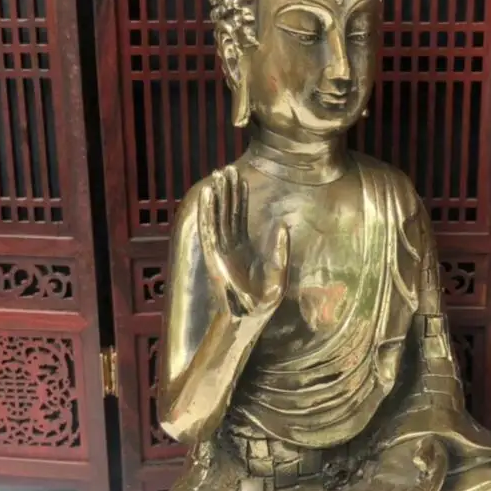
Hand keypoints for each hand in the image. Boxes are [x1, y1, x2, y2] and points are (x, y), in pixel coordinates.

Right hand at [198, 165, 289, 318]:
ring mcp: (220, 251)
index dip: (240, 198)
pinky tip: (208, 195)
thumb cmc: (262, 303)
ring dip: (217, 196)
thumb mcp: (280, 275)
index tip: (240, 179)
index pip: (240, 218)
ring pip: (218, 216)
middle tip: (226, 169)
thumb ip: (281, 251)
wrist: (248, 321)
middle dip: (227, 191)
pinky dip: (208, 211)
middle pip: (227, 212)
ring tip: (217, 175)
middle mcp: (230, 248)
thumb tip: (282, 224)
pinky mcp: (214, 255)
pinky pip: (210, 228)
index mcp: (244, 250)